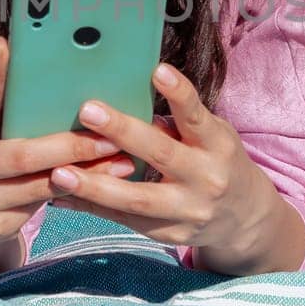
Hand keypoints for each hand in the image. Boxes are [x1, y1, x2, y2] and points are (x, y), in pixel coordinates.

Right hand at [0, 37, 120, 260]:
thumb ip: (2, 109)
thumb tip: (49, 72)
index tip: (6, 46)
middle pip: (22, 154)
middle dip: (71, 145)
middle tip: (110, 136)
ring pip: (39, 186)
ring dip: (85, 173)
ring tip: (121, 161)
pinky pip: (40, 208)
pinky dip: (72, 193)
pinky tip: (101, 188)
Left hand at [53, 63, 304, 274]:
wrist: (244, 218)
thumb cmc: (218, 161)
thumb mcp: (211, 137)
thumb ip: (178, 123)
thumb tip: (128, 99)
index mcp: (217, 146)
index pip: (197, 117)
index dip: (179, 94)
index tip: (158, 71)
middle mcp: (206, 179)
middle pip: (162, 155)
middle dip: (123, 132)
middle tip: (87, 110)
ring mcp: (187, 211)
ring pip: (137, 199)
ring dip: (96, 186)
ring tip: (60, 173)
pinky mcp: (169, 235)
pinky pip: (125, 221)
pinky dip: (92, 208)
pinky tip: (61, 196)